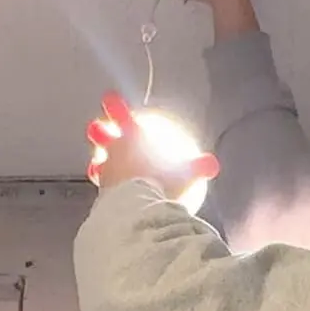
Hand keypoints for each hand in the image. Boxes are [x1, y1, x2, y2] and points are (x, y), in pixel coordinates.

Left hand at [86, 93, 219, 195]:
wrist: (138, 211)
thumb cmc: (161, 184)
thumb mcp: (186, 175)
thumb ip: (198, 168)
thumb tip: (212, 164)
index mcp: (133, 138)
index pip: (122, 115)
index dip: (116, 105)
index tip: (110, 99)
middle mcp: (115, 152)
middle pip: (101, 134)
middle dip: (99, 131)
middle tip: (97, 128)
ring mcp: (105, 173)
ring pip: (97, 163)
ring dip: (98, 164)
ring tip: (97, 166)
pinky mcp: (101, 195)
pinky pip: (101, 190)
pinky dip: (104, 190)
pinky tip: (109, 196)